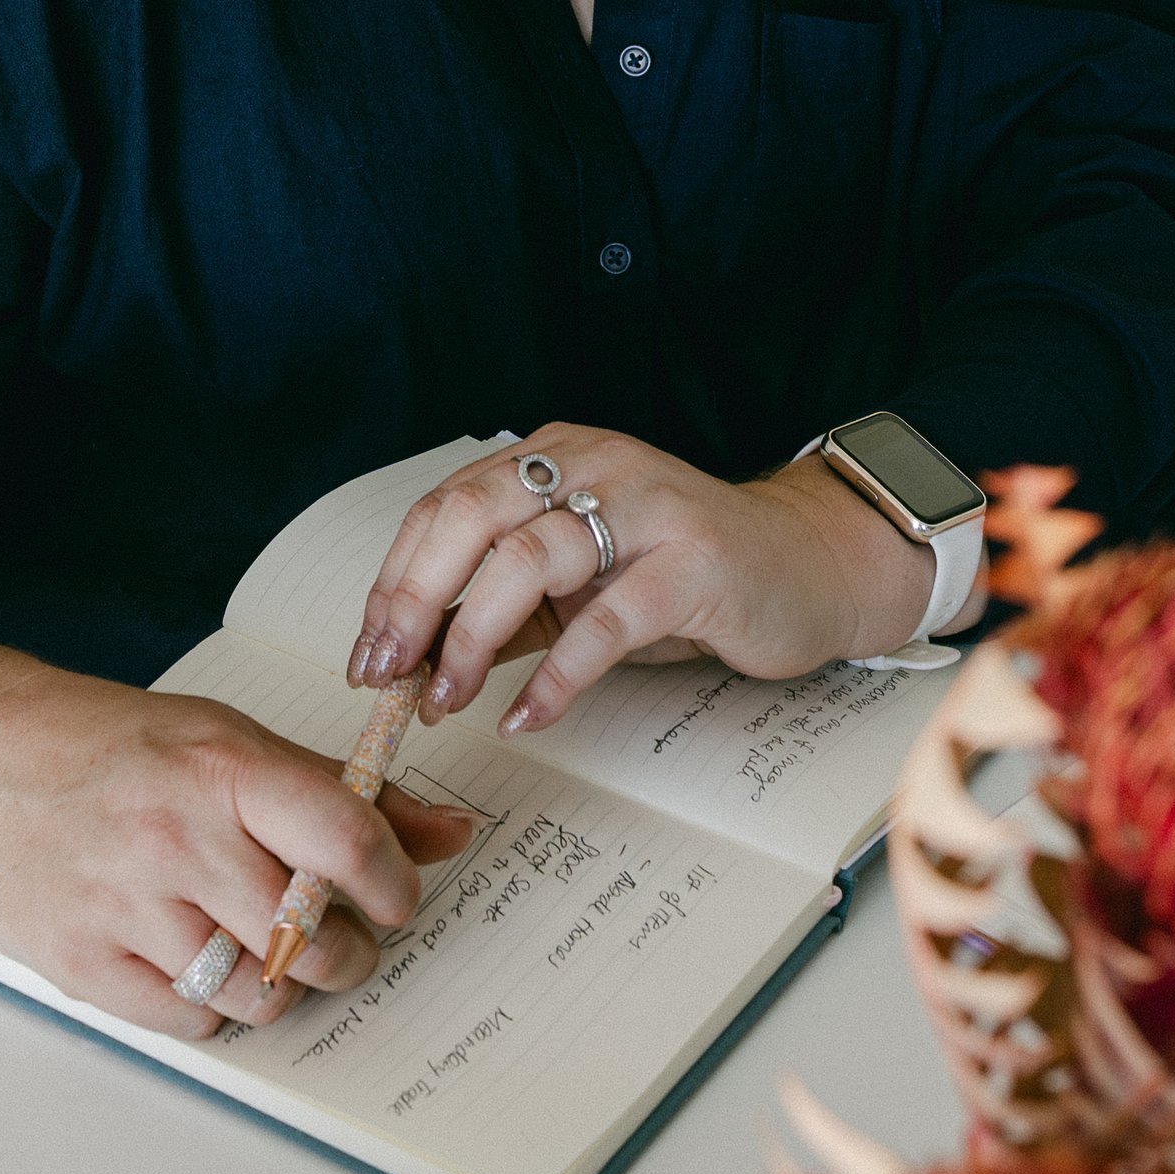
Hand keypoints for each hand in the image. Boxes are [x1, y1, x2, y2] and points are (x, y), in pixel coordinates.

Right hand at [0, 645, 476, 1042]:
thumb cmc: (121, 750)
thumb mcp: (232, 741)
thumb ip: (341, 793)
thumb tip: (450, 833)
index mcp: (221, 768)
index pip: (345, 837)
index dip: (394, 882)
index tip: (398, 897)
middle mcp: (175, 836)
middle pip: (310, 937)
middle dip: (348, 953)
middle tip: (343, 940)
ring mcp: (126, 906)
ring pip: (258, 993)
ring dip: (284, 987)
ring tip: (270, 951)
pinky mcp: (86, 963)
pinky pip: (193, 1023)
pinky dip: (215, 1009)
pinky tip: (204, 963)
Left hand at [348, 428, 986, 737]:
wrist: (807, 564)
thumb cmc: (684, 574)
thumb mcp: (583, 577)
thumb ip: (508, 603)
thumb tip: (414, 657)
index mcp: (554, 458)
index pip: (446, 505)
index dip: (396, 579)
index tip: (367, 650)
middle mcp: (593, 465)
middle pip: (472, 517)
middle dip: (414, 600)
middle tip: (385, 672)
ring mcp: (646, 510)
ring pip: (528, 560)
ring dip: (473, 640)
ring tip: (449, 699)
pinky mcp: (692, 566)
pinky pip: (604, 622)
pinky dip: (555, 677)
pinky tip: (527, 716)